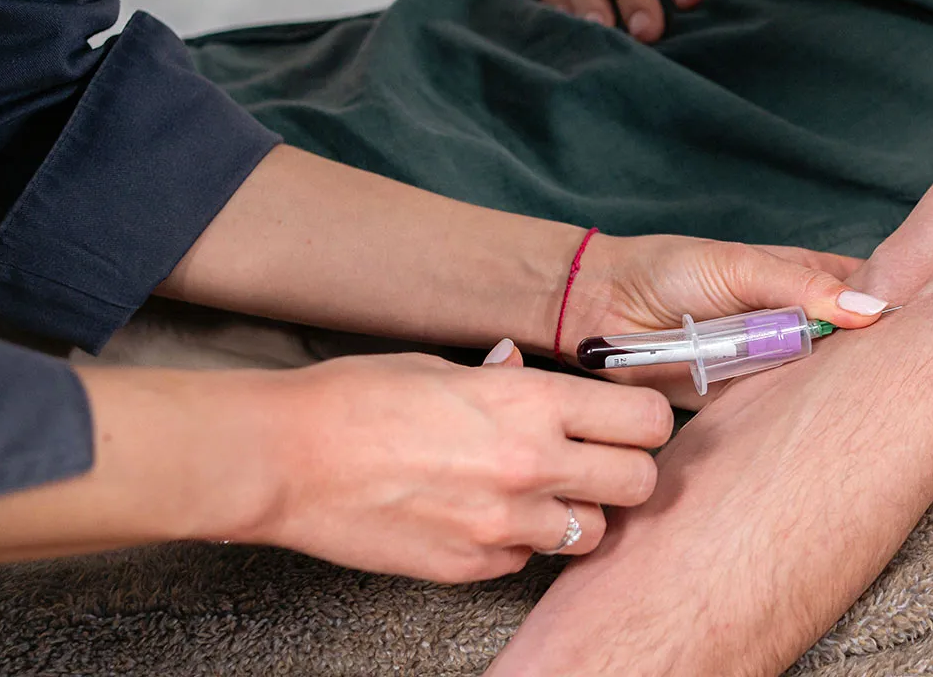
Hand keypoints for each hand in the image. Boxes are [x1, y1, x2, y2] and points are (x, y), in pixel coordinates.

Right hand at [246, 349, 670, 581]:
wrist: (285, 459)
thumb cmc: (356, 399)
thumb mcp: (442, 366)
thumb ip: (505, 378)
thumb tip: (523, 370)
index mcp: (532, 401)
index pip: (646, 419)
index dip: (643, 421)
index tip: (627, 421)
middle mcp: (531, 465)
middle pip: (639, 483)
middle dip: (626, 472)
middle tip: (596, 462)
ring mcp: (503, 524)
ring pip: (592, 533)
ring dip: (576, 514)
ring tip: (536, 493)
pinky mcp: (471, 566)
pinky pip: (528, 561)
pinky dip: (520, 544)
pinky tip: (483, 517)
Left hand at [565, 233, 888, 406]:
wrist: (605, 312)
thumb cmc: (670, 272)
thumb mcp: (741, 268)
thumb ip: (800, 288)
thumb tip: (868, 308)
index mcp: (800, 279)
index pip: (862, 291)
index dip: (895, 305)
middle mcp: (794, 323)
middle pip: (851, 344)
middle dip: (881, 360)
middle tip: (924, 380)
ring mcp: (771, 363)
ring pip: (821, 383)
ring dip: (844, 395)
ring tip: (893, 412)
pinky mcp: (744, 400)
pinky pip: (780, 412)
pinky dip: (800, 420)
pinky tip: (833, 432)